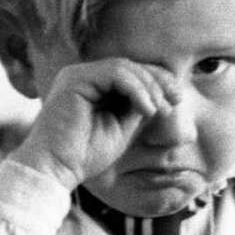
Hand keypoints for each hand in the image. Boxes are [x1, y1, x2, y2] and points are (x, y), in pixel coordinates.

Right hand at [14, 57, 179, 193]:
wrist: (56, 169)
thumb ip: (135, 108)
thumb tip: (161, 95)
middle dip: (158, 81)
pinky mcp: (75, 79)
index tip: (177, 100)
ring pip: (125, 67)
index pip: (130, 73)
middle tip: (176, 101)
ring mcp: (77, 74)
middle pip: (130, 66)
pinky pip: (116, 73)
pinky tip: (148, 109)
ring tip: (161, 110)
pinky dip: (137, 90)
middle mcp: (83, 76)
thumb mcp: (121, 128)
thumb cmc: (85, 156)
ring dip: (149, 87)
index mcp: (92, 86)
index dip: (156, 82)